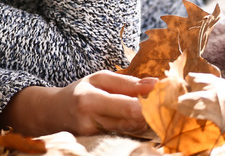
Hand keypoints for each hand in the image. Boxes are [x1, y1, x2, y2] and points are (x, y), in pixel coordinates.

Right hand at [0, 71, 155, 135]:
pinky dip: (138, 130)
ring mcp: (94, 137)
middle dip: (154, 113)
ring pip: (132, 132)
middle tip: (171, 105)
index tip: (167, 96)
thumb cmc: (80, 92)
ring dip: (149, 122)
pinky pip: (126, 137)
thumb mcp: (98, 79)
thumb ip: (127, 82)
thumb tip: (156, 83)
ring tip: (160, 112)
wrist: (54, 114)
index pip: (128, 106)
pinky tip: (145, 123)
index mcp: (90, 100)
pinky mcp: (98, 145)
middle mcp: (91, 121)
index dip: (150, 103)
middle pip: (133, 122)